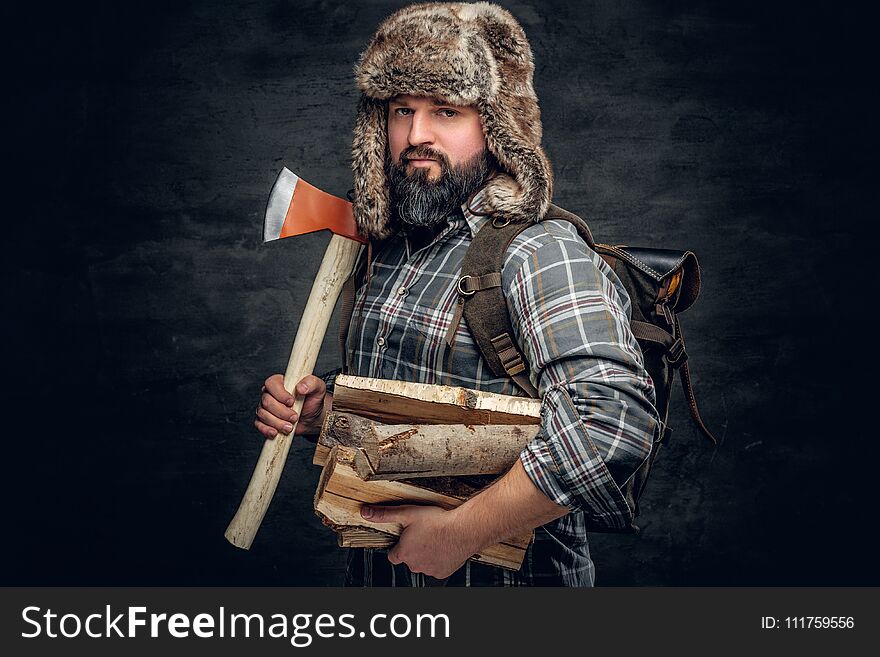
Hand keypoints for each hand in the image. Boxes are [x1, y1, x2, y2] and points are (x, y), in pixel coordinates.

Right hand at [254, 374, 327, 438]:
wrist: (312, 417)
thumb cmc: (313, 400)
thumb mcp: (318, 388)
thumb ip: (311, 383)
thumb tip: (300, 387)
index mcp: (280, 382)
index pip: (271, 384)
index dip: (280, 394)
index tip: (292, 402)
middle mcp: (270, 393)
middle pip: (266, 402)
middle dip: (281, 412)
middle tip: (295, 417)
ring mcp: (265, 407)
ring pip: (263, 414)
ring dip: (277, 423)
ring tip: (290, 427)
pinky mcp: (265, 420)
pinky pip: (259, 425)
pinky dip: (267, 430)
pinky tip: (276, 433)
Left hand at [360, 504, 476, 578]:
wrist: (464, 530)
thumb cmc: (437, 521)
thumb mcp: (407, 513)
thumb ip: (385, 514)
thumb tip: (365, 512)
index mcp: (404, 553)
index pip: (393, 555)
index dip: (398, 546)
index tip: (405, 538)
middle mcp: (414, 565)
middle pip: (408, 559)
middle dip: (413, 549)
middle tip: (423, 534)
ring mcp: (429, 570)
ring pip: (423, 564)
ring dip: (426, 555)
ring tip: (435, 539)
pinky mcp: (442, 572)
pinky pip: (436, 568)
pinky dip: (439, 560)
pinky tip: (443, 547)